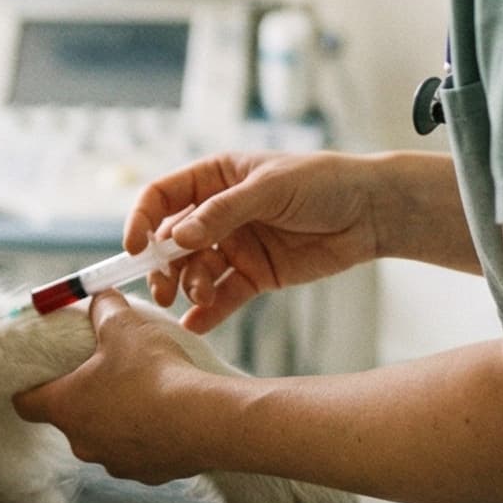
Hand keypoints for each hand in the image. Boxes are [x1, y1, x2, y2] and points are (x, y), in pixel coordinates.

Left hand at [10, 293, 225, 483]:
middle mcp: (82, 443)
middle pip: (70, 419)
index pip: (25, 404)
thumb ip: (104, 309)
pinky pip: (138, 451)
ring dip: (116, 418)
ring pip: (105, 437)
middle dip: (84, 397)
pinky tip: (167, 414)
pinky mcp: (147, 474)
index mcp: (65, 407)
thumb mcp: (123, 327)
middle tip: (105, 372)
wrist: (205, 421)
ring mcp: (115, 463)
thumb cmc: (154, 373)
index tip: (41, 375)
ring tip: (143, 392)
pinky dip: (146, 436)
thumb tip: (100, 297)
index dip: (30, 387)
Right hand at [125, 150, 390, 333]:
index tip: (132, 249)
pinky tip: (195, 325)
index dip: (141, 221)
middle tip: (164, 290)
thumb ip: (222, 213)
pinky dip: (207, 312)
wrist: (371, 212)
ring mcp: (235, 246)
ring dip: (188, 287)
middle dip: (162, 266)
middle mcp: (217, 213)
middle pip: (171, 242)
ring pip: (194, 271)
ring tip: (197, 298)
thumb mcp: (269, 188)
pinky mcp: (255, 275)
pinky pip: (223, 296)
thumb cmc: (322, 182)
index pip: (162, 197)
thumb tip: (177, 237)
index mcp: (214, 178)